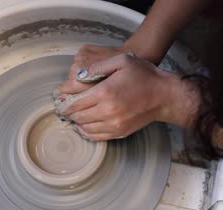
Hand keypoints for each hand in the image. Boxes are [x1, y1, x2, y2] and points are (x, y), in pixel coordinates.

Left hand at [55, 53, 199, 140]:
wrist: (164, 96)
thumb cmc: (144, 75)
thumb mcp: (122, 60)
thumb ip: (98, 66)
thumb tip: (79, 76)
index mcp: (105, 92)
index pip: (75, 103)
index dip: (64, 103)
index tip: (59, 101)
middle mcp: (107, 111)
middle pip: (78, 116)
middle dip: (68, 113)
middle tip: (64, 108)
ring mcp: (114, 124)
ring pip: (85, 128)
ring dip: (77, 123)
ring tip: (74, 116)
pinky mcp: (119, 132)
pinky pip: (96, 136)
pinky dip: (87, 132)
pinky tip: (84, 126)